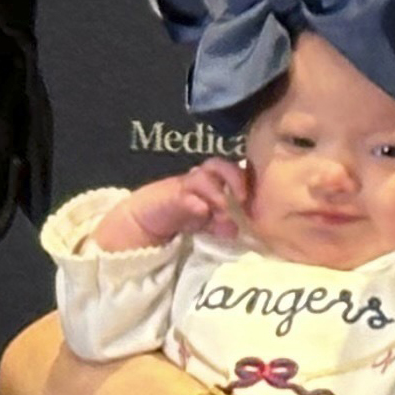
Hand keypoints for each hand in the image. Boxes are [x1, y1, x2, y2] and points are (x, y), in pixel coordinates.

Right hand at [98, 159, 246, 252]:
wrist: (142, 221)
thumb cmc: (176, 217)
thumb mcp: (203, 222)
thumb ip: (219, 223)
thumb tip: (236, 230)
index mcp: (210, 181)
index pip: (231, 170)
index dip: (244, 179)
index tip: (252, 199)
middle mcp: (198, 179)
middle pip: (219, 165)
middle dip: (234, 178)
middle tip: (242, 198)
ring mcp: (182, 186)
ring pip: (203, 177)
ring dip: (217, 193)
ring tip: (223, 210)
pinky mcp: (170, 196)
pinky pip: (185, 196)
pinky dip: (196, 202)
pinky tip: (203, 211)